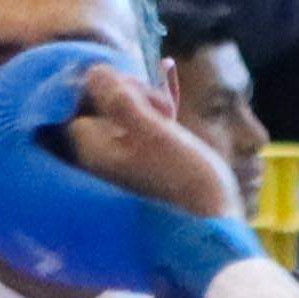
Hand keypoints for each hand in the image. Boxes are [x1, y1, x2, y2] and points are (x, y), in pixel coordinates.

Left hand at [62, 63, 244, 221]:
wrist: (215, 226)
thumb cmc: (186, 179)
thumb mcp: (155, 132)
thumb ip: (121, 100)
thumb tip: (92, 71)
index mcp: (94, 150)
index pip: (83, 100)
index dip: (109, 86)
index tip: (138, 88)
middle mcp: (101, 159)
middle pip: (104, 106)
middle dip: (132, 94)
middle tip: (162, 107)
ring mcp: (122, 165)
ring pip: (126, 116)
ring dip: (148, 102)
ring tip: (172, 112)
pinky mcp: (144, 168)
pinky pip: (141, 131)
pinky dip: (154, 112)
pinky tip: (169, 82)